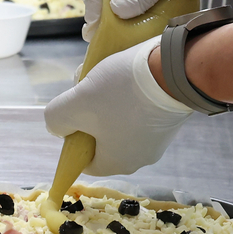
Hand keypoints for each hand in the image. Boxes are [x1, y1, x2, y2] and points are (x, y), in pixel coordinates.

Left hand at [43, 41, 193, 175]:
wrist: (175, 70)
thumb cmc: (121, 93)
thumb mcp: (75, 103)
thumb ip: (57, 120)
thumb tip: (58, 127)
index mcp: (117, 163)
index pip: (85, 160)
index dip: (73, 136)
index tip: (75, 111)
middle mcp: (141, 158)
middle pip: (103, 138)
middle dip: (91, 113)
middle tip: (90, 88)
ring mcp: (159, 139)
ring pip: (121, 122)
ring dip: (110, 101)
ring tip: (108, 76)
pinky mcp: (170, 119)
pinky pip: (141, 111)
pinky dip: (132, 95)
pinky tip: (130, 76)